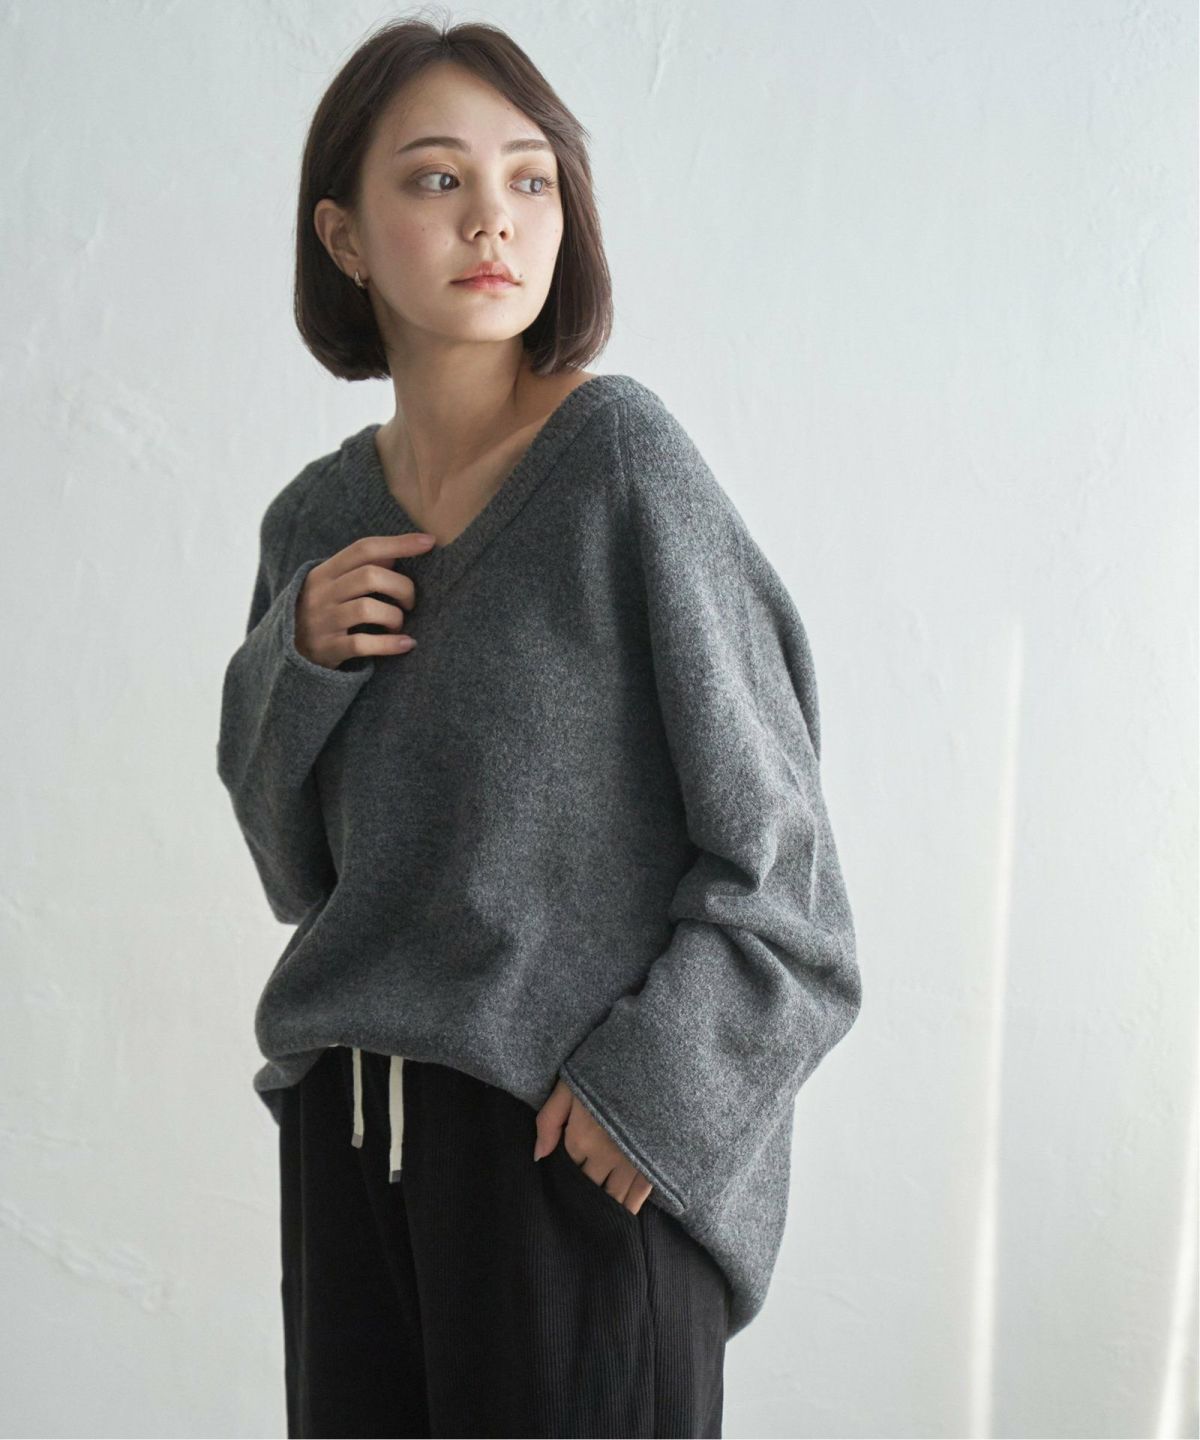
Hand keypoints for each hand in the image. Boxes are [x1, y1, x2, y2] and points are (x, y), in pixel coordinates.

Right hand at [294, 533, 437, 668]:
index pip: (364, 548)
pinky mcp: (328, 649)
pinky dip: (389, 644)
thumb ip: (362, 567)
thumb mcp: (334, 584)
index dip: (399, 543)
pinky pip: (362, 644)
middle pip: (370, 576)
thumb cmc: (324, 611)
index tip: (428, 542)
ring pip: (367, 609)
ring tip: (398, 624)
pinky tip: (405, 644)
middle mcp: (322, 593)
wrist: (289, 651)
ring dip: (395, 617)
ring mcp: (323, 621)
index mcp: (325, 572)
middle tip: (409, 602)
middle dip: (401, 587)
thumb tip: (397, 551)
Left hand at [533, 1079, 654, 1215]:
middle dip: (582, 1192)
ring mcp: (631, 1163)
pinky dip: (628, 1207)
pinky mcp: (655, 1165)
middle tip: (578, 1199)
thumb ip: (549, 1120)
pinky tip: (621, 1213)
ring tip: (597, 1214)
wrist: (657, 1059)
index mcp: (580, 1138)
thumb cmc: (607, 1067)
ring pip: (611, 1198)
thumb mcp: (570, 1084)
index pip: (566, 1168)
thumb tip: (538, 1157)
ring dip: (603, 1204)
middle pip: (587, 1187)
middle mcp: (604, 1156)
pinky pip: (638, 1198)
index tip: (564, 1175)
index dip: (564, 1172)